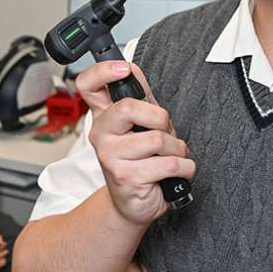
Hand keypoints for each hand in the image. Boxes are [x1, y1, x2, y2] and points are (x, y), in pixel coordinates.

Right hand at [76, 61, 195, 225]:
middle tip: (163, 132)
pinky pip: (168, 163)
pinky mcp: (126, 177)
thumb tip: (132, 68)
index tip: (123, 69)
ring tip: (172, 156)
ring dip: (176, 148)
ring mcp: (110, 156)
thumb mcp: (141, 124)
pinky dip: (184, 167)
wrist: (135, 202)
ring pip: (156, 138)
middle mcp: (101, 133)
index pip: (88, 84)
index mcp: (104, 115)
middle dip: (160, 118)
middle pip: (128, 107)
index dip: (103, 70)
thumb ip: (139, 97)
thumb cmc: (142, 161)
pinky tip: (177, 171)